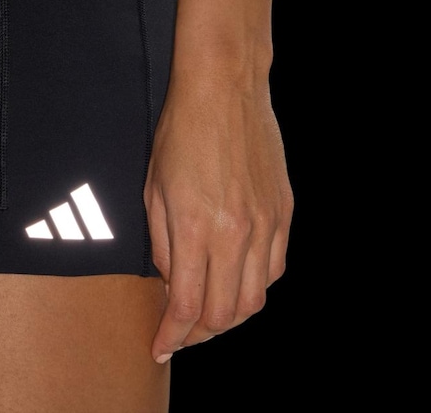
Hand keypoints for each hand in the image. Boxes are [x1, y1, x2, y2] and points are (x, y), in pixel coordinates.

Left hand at [144, 70, 293, 362]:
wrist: (223, 91)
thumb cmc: (180, 133)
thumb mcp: (152, 188)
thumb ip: (161, 244)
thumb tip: (170, 283)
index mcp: (194, 227)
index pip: (187, 305)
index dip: (172, 335)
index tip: (161, 346)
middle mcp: (235, 233)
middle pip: (225, 313)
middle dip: (199, 333)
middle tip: (183, 332)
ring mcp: (266, 223)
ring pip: (256, 299)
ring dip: (230, 316)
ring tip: (210, 313)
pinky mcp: (284, 211)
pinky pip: (276, 268)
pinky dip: (256, 286)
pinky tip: (238, 279)